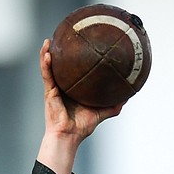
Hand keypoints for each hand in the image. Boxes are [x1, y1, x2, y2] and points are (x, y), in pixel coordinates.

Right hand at [36, 39, 122, 173]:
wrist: (70, 136)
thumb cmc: (82, 127)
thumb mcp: (101, 113)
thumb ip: (113, 105)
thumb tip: (128, 96)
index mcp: (71, 90)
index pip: (71, 72)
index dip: (71, 59)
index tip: (76, 45)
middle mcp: (61, 87)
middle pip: (58, 66)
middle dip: (57, 52)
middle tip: (61, 37)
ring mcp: (53, 88)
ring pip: (48, 67)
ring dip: (46, 53)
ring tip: (48, 40)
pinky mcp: (48, 92)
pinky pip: (46, 74)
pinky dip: (45, 63)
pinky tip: (47, 52)